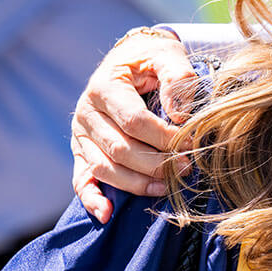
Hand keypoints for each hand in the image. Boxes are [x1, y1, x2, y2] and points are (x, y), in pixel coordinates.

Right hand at [70, 28, 197, 222]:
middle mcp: (86, 112)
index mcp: (105, 87)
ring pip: (104, 168)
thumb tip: (179, 115)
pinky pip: (82, 179)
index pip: (134, 121)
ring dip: (136, 183)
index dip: (164, 137)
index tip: (191, 145)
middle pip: (119, 148)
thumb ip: (177, 77)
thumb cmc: (152, 60)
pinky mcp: (81, 150)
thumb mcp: (167, 56)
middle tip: (186, 169)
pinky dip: (92, 199)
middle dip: (155, 164)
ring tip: (166, 187)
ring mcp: (80, 134)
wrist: (131, 59)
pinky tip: (107, 214)